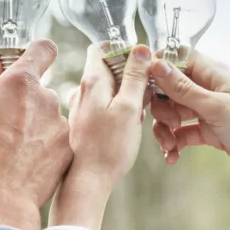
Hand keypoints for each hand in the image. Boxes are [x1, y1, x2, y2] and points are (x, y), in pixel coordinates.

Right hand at [0, 40, 72, 229]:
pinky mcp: (68, 148)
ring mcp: (60, 123)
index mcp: (19, 82)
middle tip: (1, 124)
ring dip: (34, 125)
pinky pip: (56, 138)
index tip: (24, 63)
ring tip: (11, 150)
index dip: (36, 53)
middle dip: (24, 100)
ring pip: (47, 115)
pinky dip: (44, 146)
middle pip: (39, 88)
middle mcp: (46, 97)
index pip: (43, 49)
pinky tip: (25, 163)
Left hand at [49, 44, 151, 229]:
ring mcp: (81, 106)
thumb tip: (141, 49)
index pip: (102, 48)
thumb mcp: (129, 108)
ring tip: (140, 114)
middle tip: (147, 93)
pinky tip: (128, 127)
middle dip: (131, 76)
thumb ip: (135, 77)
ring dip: (127, 95)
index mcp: (92, 81)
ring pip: (109, 89)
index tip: (141, 62)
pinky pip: (104, 106)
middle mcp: (82, 90)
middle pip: (108, 68)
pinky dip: (119, 110)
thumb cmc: (108, 147)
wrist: (87, 182)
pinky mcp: (84, 122)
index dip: (123, 50)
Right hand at [150, 52, 229, 185]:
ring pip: (172, 112)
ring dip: (165, 129)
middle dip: (160, 107)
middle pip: (168, 88)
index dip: (157, 68)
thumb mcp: (214, 107)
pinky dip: (175, 143)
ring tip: (169, 146)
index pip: (176, 58)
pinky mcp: (209, 130)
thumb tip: (155, 64)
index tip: (142, 84)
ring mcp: (207, 109)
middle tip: (165, 124)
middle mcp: (207, 87)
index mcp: (211, 72)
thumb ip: (182, 88)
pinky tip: (173, 157)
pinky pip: (182, 132)